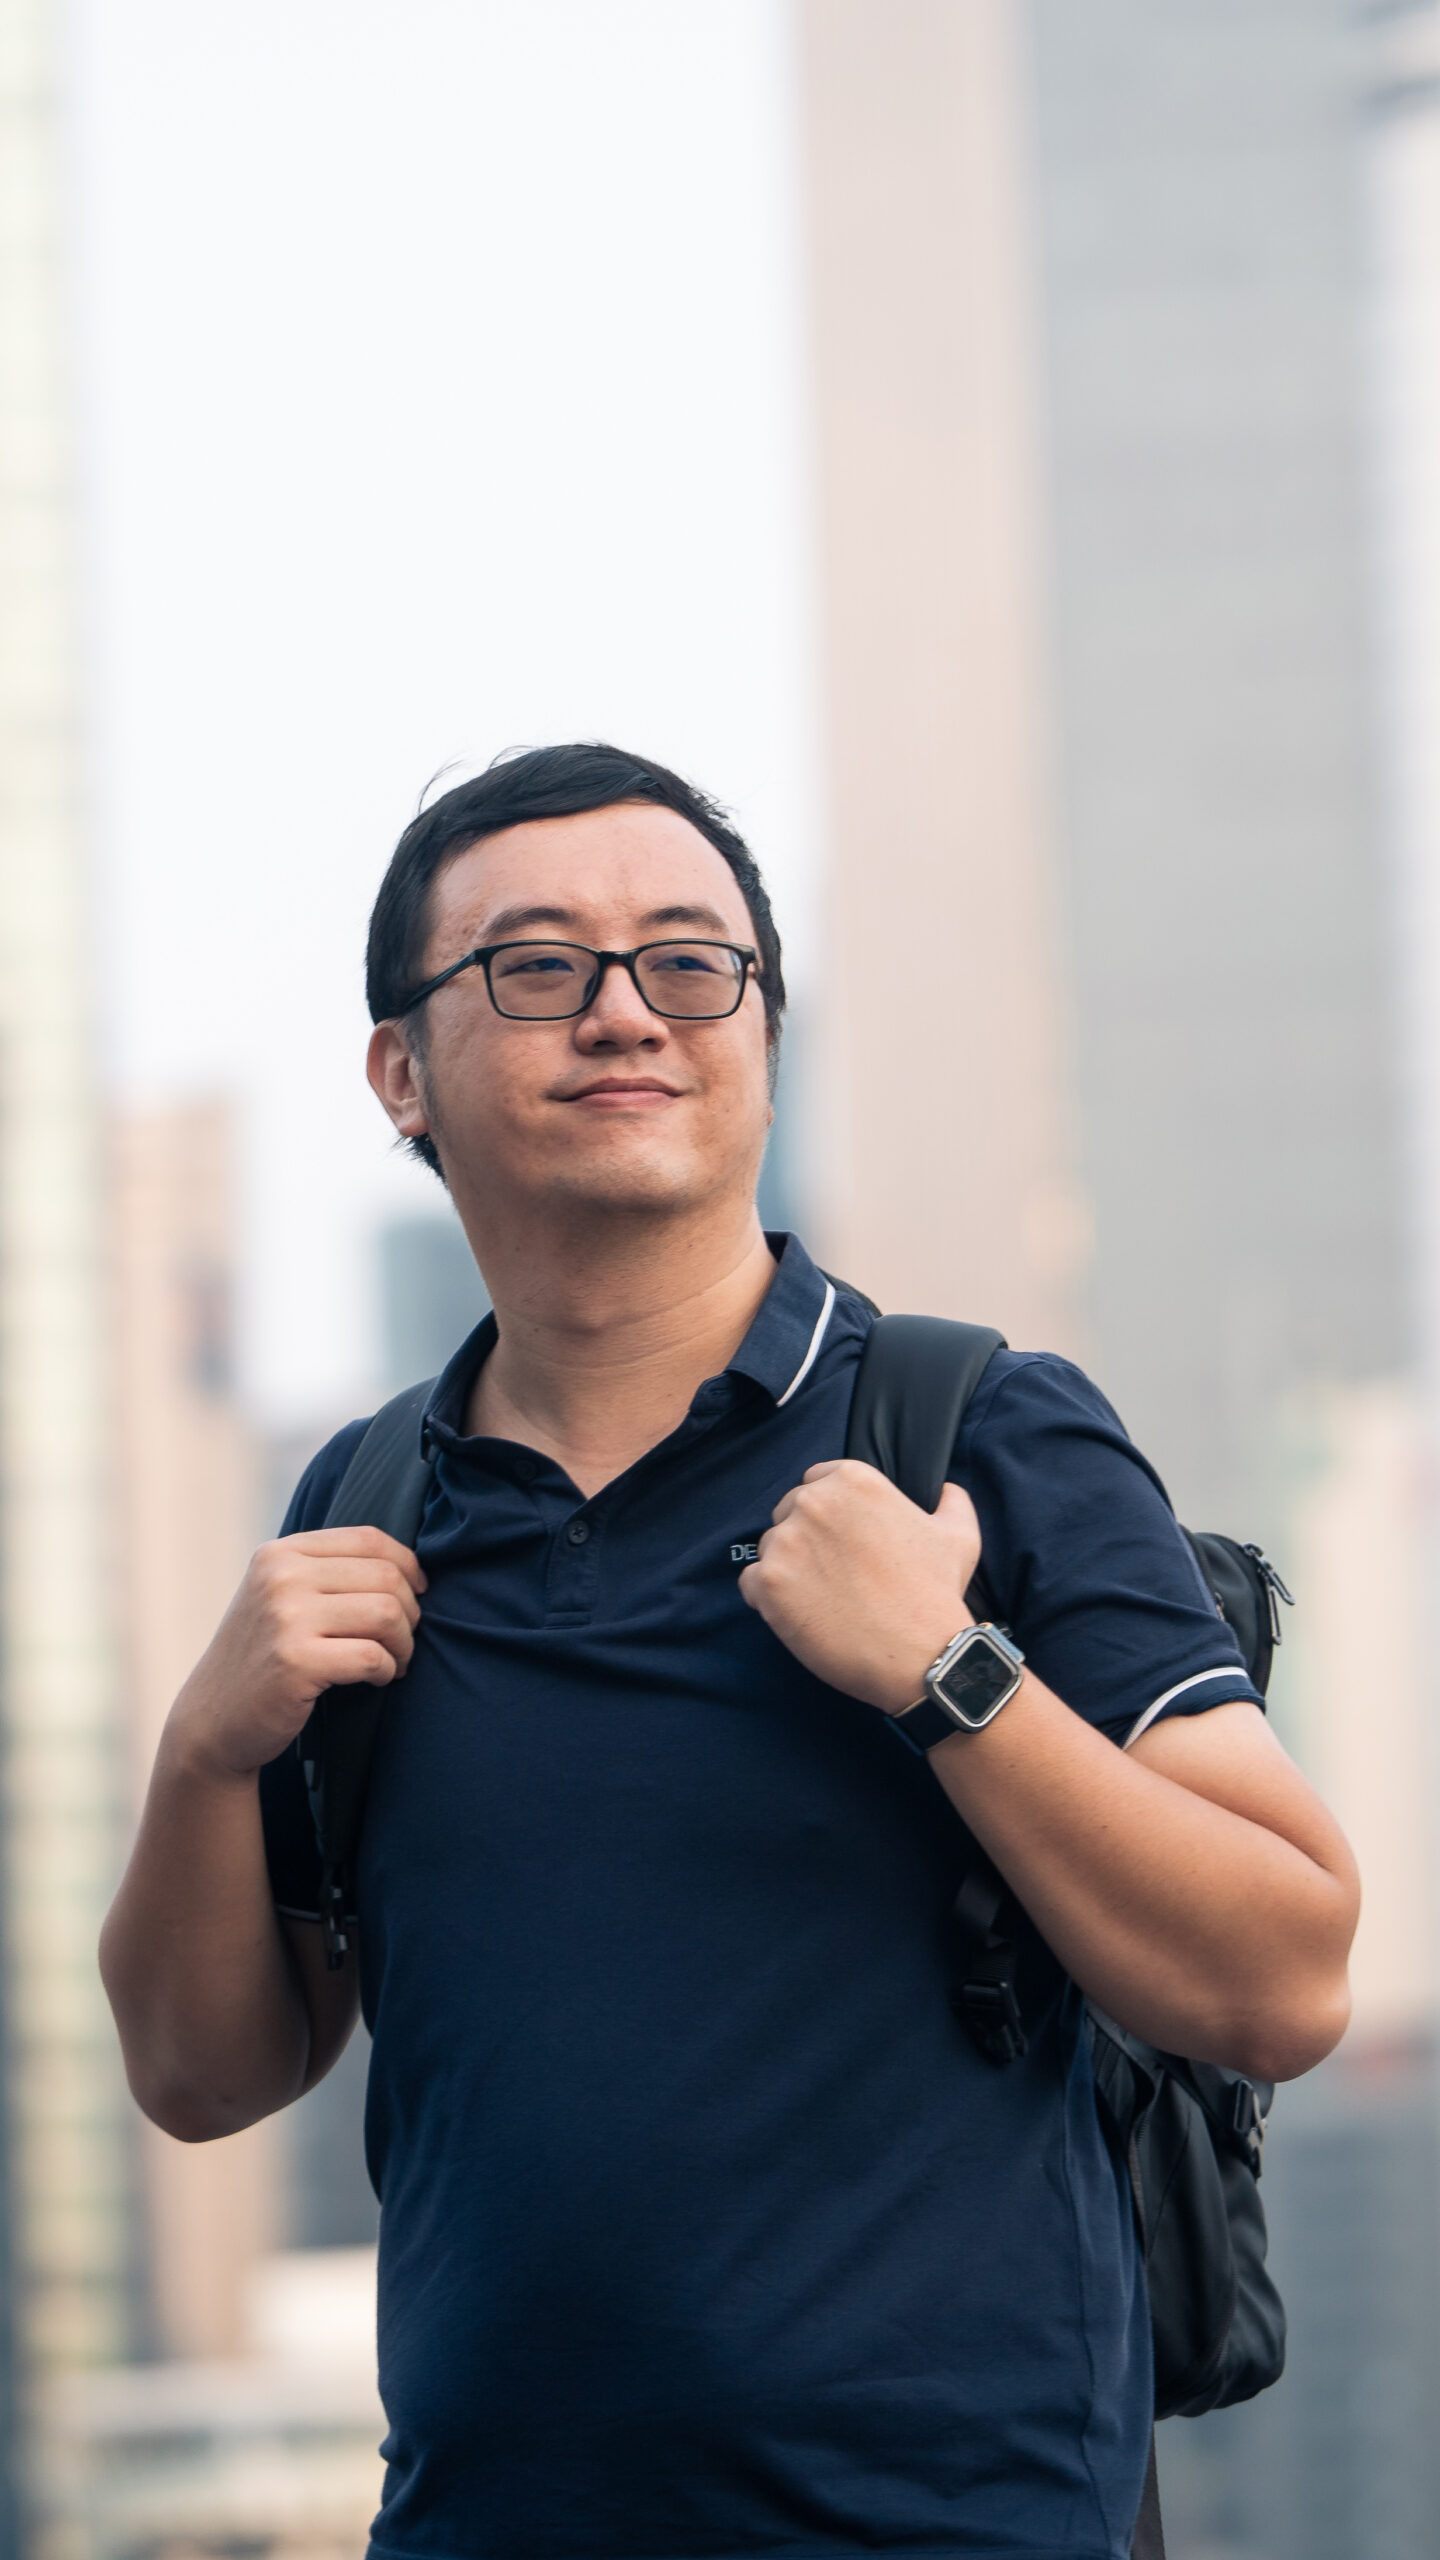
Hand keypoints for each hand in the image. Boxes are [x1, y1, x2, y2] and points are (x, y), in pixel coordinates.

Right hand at [169, 1528, 426, 1781]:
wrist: (212, 1721)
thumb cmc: (262, 1658)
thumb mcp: (279, 1597)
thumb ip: (327, 1572)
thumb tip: (409, 1565)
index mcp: (280, 1554)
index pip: (368, 1539)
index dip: (407, 1564)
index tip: (417, 1592)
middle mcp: (280, 1578)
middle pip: (385, 1576)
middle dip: (410, 1611)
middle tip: (403, 1640)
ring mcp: (285, 1619)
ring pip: (387, 1614)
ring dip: (404, 1643)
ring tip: (395, 1660)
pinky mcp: (295, 1663)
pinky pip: (372, 1656)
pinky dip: (387, 1670)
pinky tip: (378, 1678)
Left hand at [738, 1460, 981, 1712]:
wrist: (922, 1656)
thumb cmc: (937, 1594)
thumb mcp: (958, 1536)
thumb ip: (951, 1501)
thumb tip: (946, 1489)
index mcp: (854, 1481)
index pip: (816, 1482)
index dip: (827, 1514)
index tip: (842, 1542)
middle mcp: (814, 1502)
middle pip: (788, 1512)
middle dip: (805, 1539)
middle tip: (835, 1575)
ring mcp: (787, 1542)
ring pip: (770, 1548)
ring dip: (787, 1570)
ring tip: (822, 1600)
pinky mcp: (768, 1582)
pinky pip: (751, 1583)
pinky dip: (768, 1600)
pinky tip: (802, 1616)